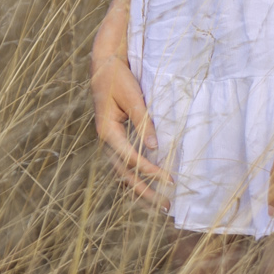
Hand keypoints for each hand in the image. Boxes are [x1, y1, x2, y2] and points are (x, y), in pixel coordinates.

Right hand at [89, 9, 171, 212]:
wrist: (103, 66)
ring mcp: (108, 142)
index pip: (131, 159)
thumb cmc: (118, 78)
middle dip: (146, 193)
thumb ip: (143, 122)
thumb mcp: (132, 96)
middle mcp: (105, 141)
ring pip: (123, 175)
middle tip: (167, 207)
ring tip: (160, 205)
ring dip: (141, 191)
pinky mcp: (114, 140)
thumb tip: (155, 148)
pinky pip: (124, 165)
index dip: (151, 172)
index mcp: (107, 131)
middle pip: (125, 175)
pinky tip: (149, 187)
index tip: (170, 180)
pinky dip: (136, 178)